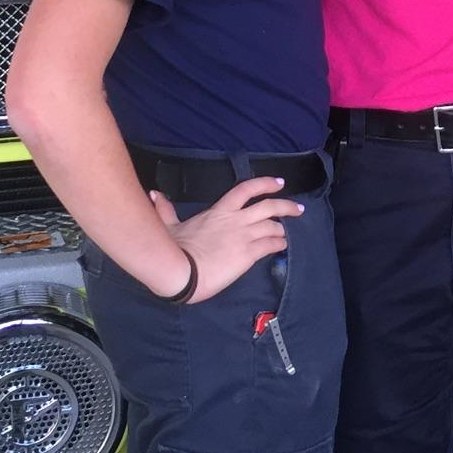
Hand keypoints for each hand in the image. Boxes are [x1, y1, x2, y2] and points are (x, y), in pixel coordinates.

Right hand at [148, 178, 304, 302]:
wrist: (181, 270)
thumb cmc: (174, 247)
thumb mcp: (169, 224)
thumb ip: (165, 209)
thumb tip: (154, 194)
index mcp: (219, 211)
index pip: (245, 190)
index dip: (264, 184)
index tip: (279, 182)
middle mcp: (236, 220)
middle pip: (268, 206)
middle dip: (286, 205)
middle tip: (298, 208)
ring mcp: (244, 236)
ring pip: (272, 226)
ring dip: (282, 229)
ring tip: (287, 233)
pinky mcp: (248, 254)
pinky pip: (270, 245)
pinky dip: (279, 244)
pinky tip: (283, 246)